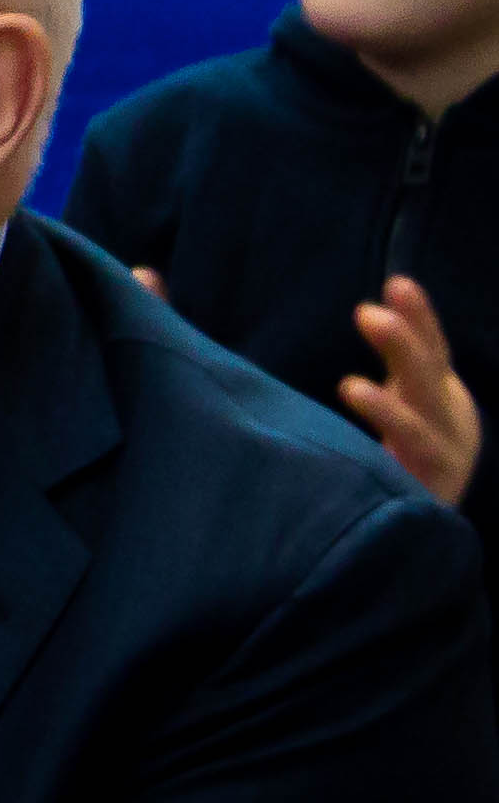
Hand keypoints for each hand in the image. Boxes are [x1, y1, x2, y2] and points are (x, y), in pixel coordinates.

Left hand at [349, 278, 483, 507]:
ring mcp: (443, 463)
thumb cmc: (411, 442)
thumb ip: (397, 358)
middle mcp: (450, 425)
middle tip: (368, 314)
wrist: (432, 517)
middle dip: (404, 348)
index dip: (420, 320)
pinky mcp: (427, 501)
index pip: (432, 351)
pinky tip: (363, 460)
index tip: (397, 285)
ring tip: (351, 386)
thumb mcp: (405, 396)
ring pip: (420, 434)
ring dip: (388, 411)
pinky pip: (407, 484)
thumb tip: (368, 309)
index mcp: (442, 395)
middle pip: (429, 383)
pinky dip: (387, 470)